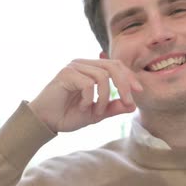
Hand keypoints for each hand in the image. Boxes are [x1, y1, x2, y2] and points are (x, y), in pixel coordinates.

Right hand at [28, 59, 142, 132]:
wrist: (47, 122)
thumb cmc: (69, 115)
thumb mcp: (97, 113)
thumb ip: (113, 108)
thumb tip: (132, 106)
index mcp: (92, 69)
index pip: (117, 65)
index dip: (130, 77)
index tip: (139, 92)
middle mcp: (84, 64)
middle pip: (113, 66)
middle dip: (124, 85)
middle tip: (128, 102)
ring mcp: (74, 67)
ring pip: (103, 76)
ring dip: (103, 98)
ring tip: (95, 112)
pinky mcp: (66, 73)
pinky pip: (88, 83)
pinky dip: (90, 99)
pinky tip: (83, 107)